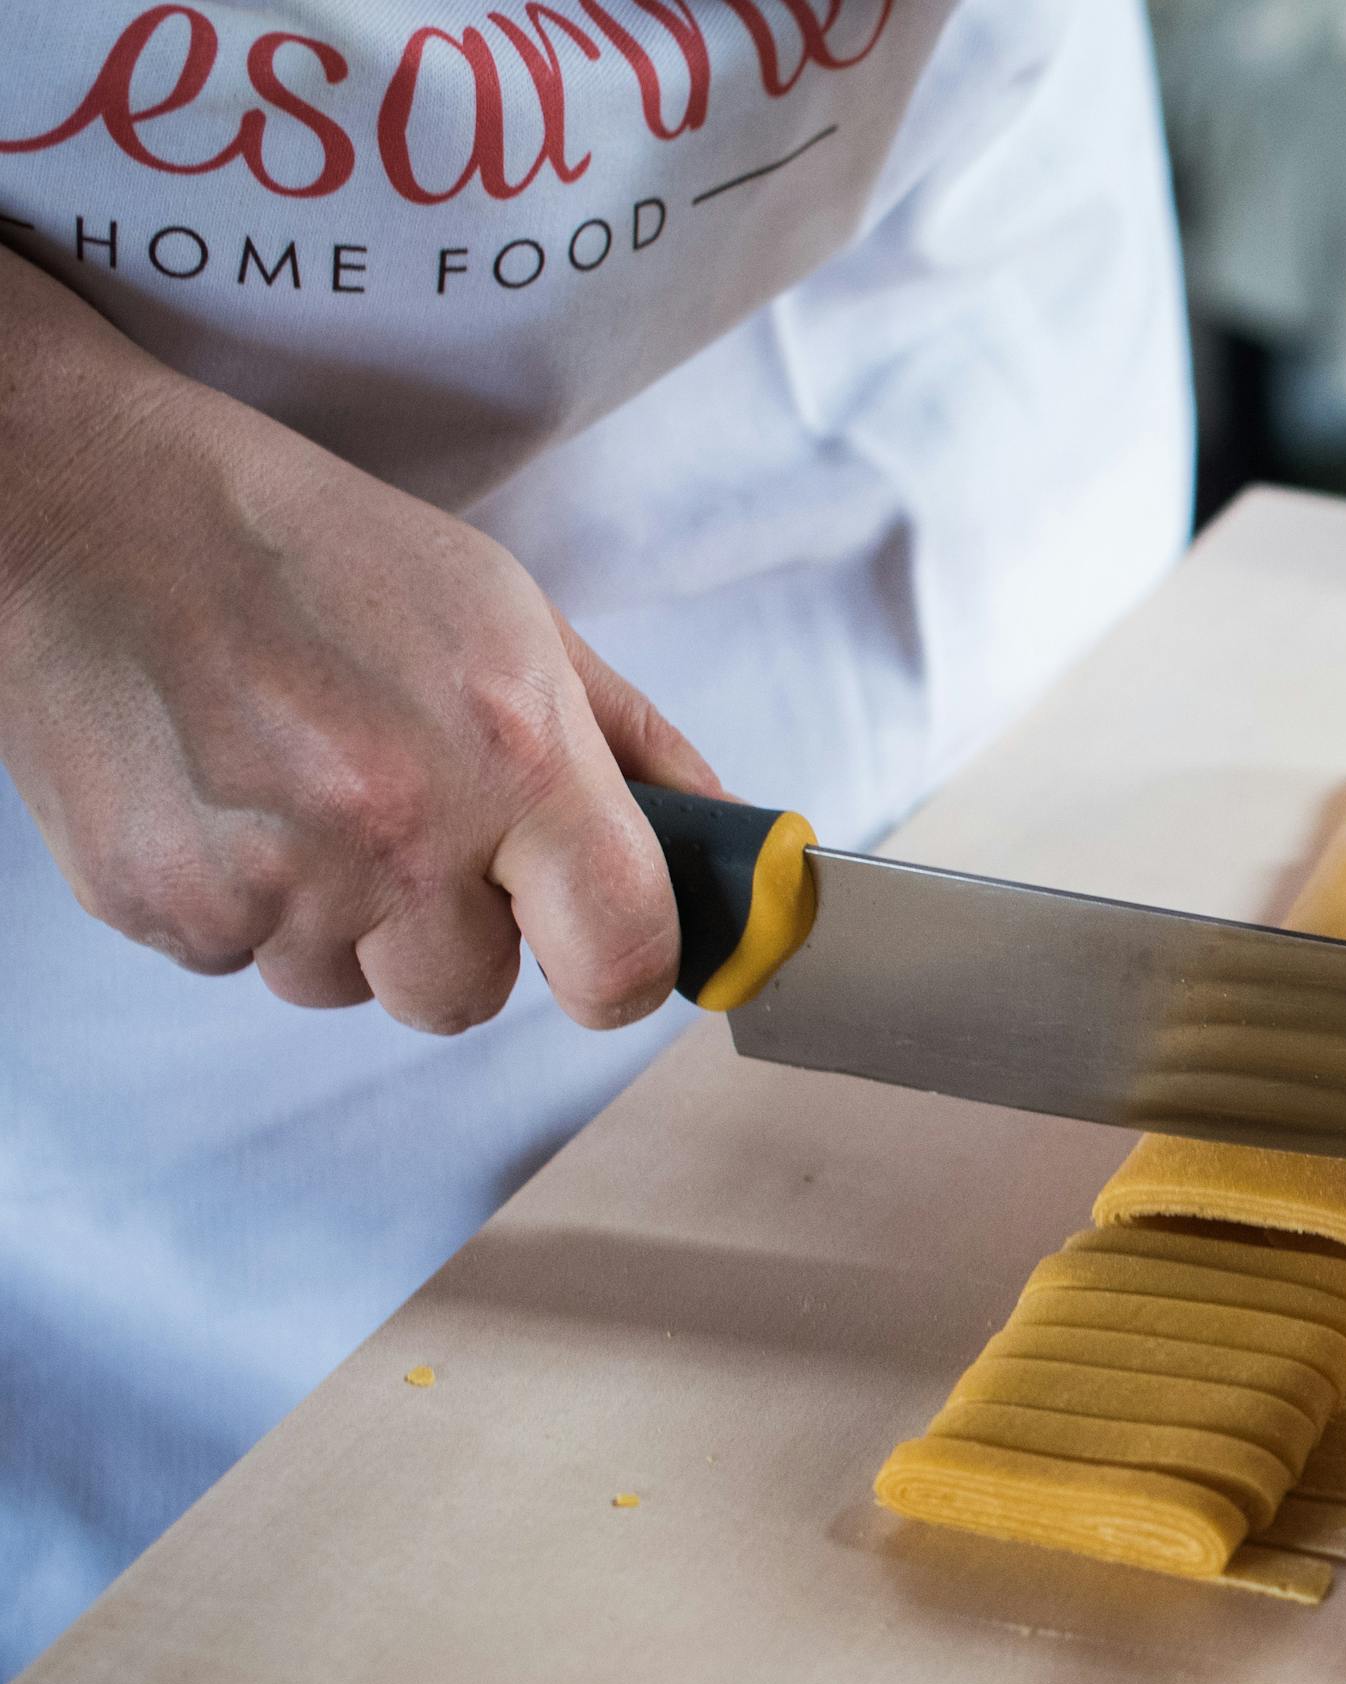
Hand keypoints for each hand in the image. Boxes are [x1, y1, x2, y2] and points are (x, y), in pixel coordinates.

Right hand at [0, 255, 711, 1033]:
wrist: (94, 508)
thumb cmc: (315, 551)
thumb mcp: (515, 619)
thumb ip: (636, 749)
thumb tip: (736, 849)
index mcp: (515, 759)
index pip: (623, 962)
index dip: (618, 973)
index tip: (597, 951)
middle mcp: (398, 835)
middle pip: (472, 999)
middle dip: (458, 938)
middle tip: (412, 824)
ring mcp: (272, 883)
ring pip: (352, 987)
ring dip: (344, 921)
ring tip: (303, 788)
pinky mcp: (165, 907)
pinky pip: (245, 962)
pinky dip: (244, 902)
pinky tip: (229, 794)